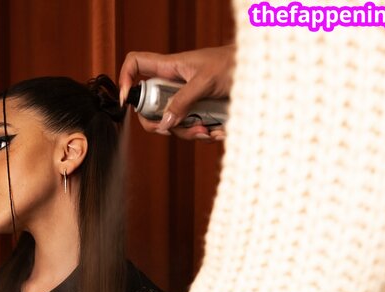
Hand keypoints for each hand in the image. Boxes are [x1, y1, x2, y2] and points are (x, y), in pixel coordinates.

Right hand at [119, 45, 234, 140]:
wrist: (259, 73)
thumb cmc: (234, 64)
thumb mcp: (205, 81)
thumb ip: (183, 101)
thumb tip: (165, 122)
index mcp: (170, 68)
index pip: (136, 66)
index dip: (125, 80)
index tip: (125, 101)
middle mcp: (173, 85)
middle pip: (150, 108)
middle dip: (160, 124)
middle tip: (172, 129)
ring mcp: (185, 100)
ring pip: (172, 124)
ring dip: (188, 133)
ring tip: (207, 130)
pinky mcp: (199, 112)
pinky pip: (192, 130)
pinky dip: (203, 135)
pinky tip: (216, 131)